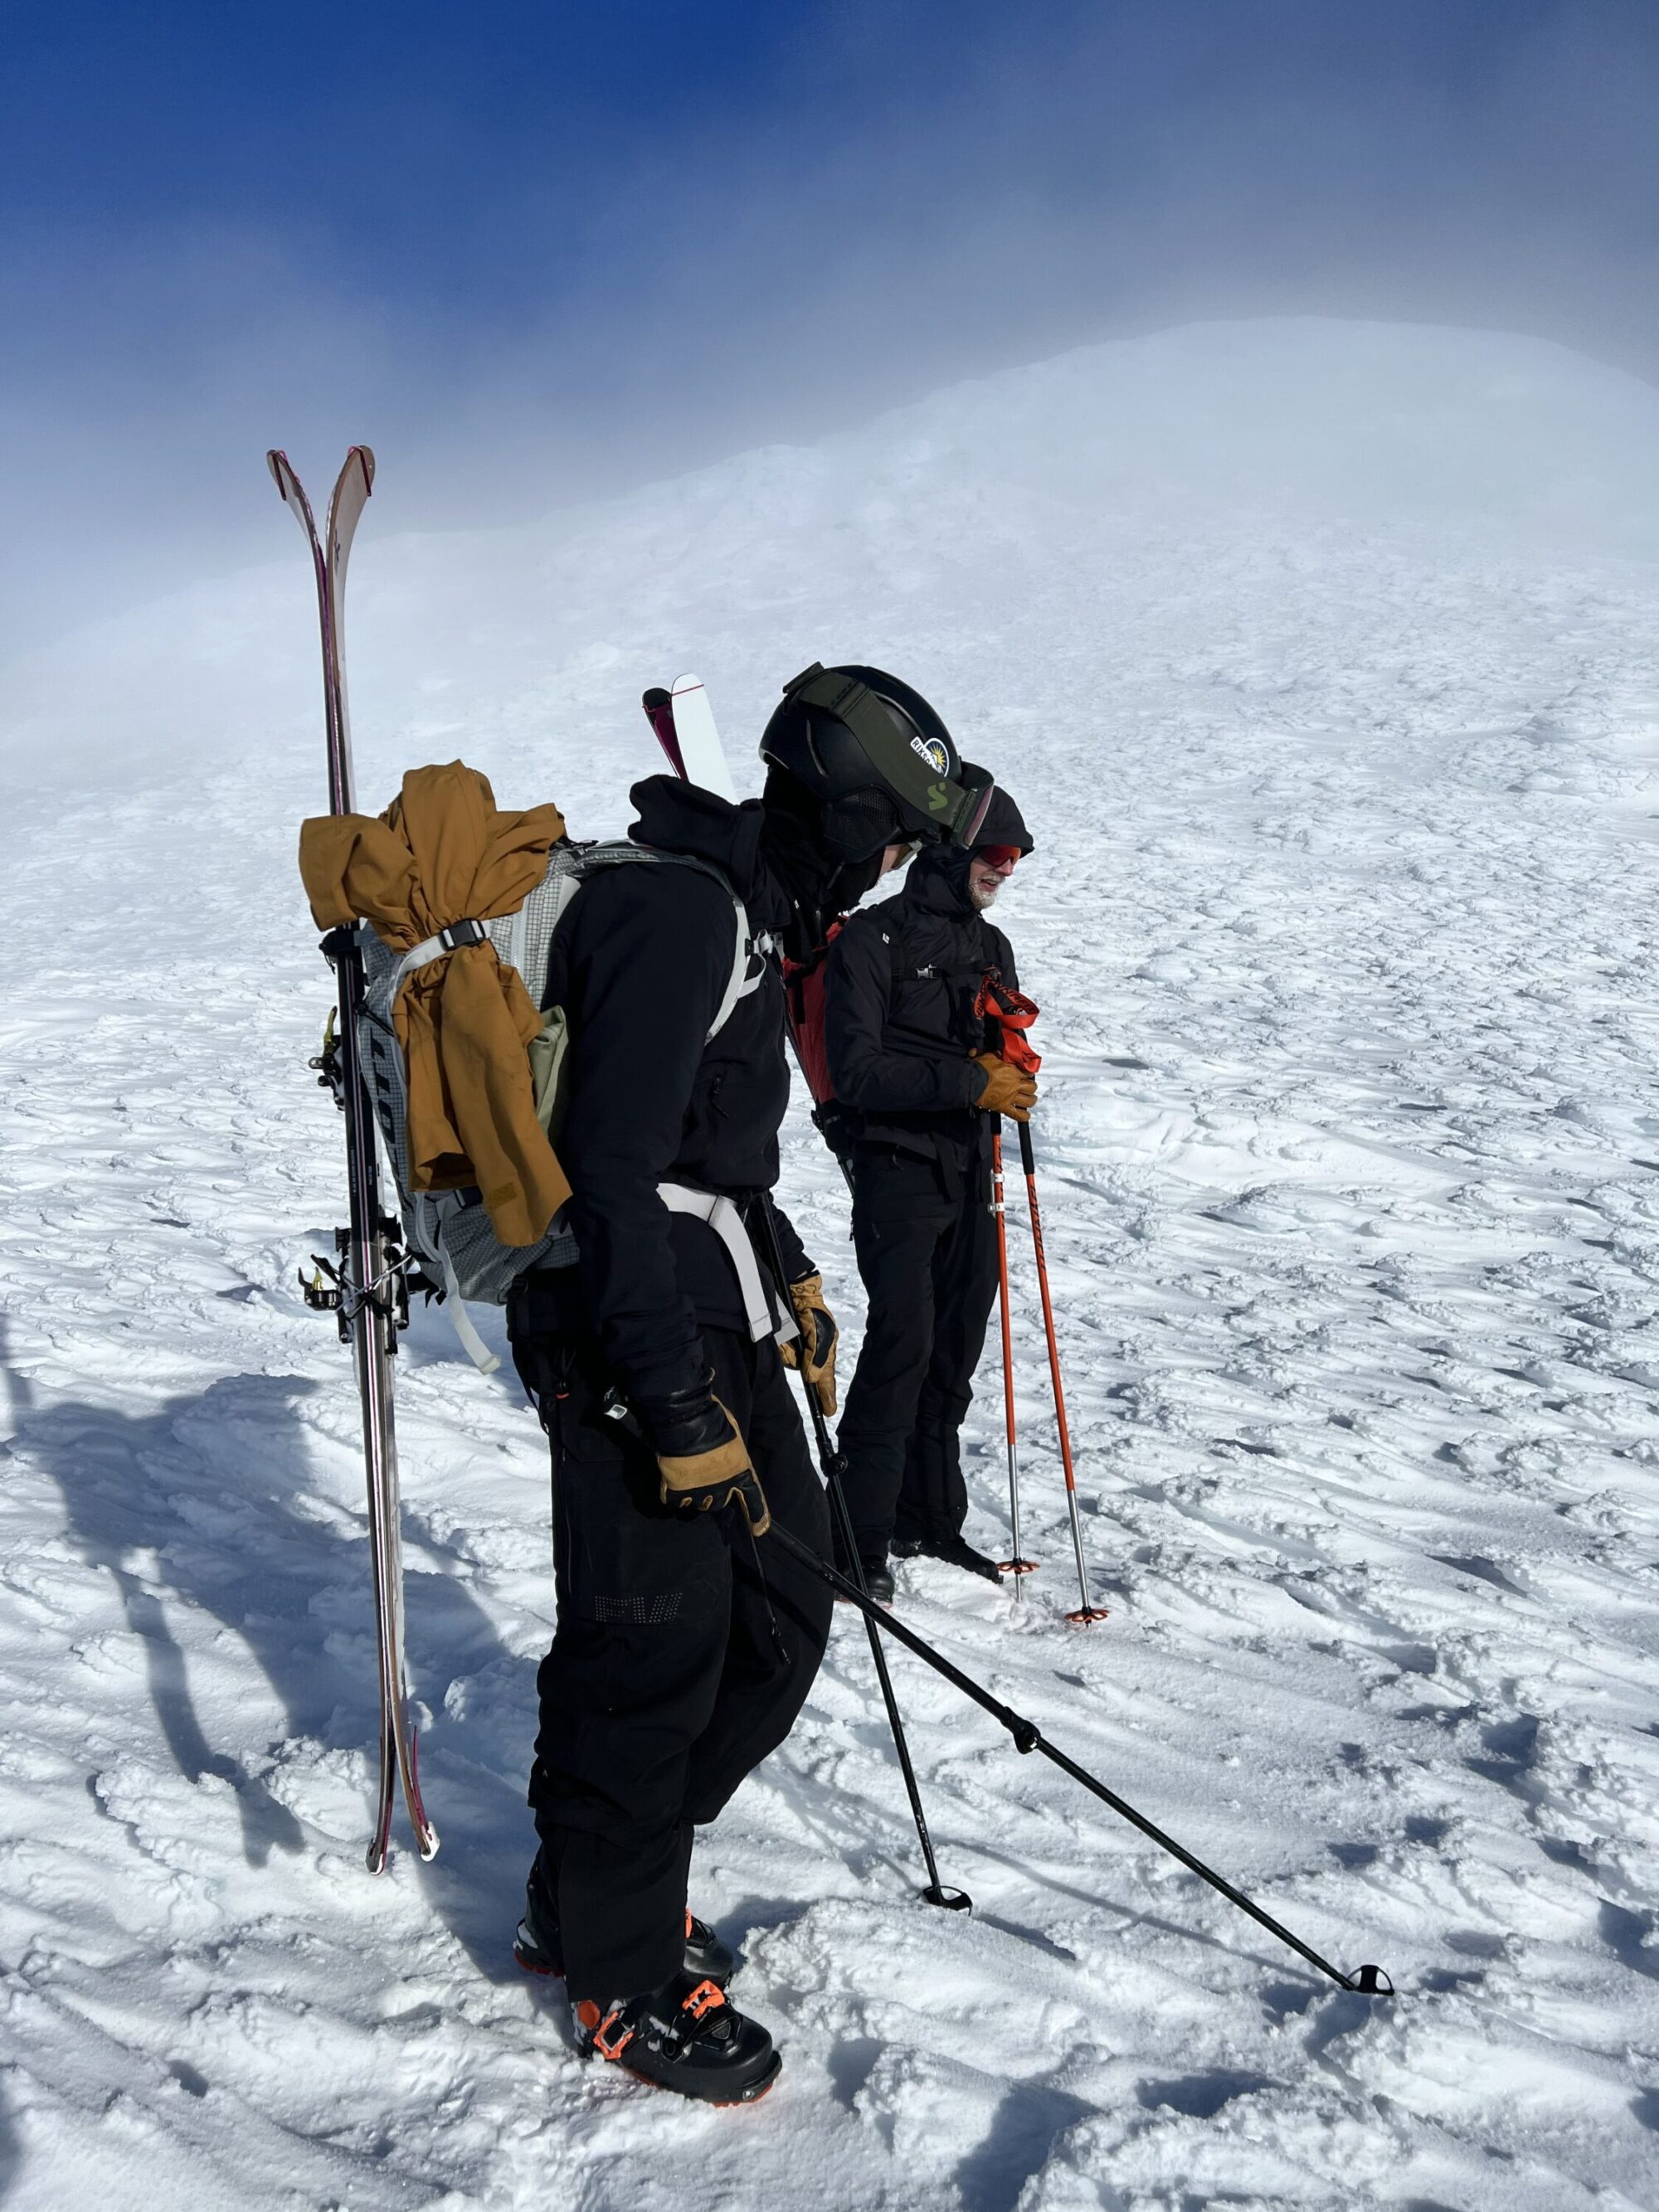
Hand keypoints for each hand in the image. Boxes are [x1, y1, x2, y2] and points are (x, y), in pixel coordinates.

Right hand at [641, 1380, 769, 1535]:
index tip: (759, 1529)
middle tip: (705, 1481)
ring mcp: (699, 1490)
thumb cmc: (714, 1420)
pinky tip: (671, 1485)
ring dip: (694, 1496)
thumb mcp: (734, 1436)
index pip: (753, 1498)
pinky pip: (675, 1502)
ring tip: (688, 1479)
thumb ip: (732, 1454)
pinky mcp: (677, 1490)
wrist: (687, 1420)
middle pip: (719, 1504)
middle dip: (714, 1496)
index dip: (757, 1515)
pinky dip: (673, 1496)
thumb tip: (726, 1457)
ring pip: (698, 1505)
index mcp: (740, 1471)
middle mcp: (722, 1486)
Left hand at [779, 1271, 837, 1415]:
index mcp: (823, 1353)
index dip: (827, 1396)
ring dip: (788, 1352)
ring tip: (789, 1336)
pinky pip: (780, 1353)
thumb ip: (818, 1357)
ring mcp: (796, 1349)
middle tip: (796, 1350)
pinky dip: (781, 1347)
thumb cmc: (814, 1309)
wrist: (797, 1288)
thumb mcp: (820, 1332)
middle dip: (800, 1363)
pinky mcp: (782, 1343)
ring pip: (790, 1361)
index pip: (825, 1378)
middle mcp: (809, 1354)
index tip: (829, 1412)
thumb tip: (813, 1379)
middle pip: (804, 1371)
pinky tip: (782, 1336)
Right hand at [970, 1051, 1036, 1121]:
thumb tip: (999, 1053)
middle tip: (1028, 1087)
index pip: (1028, 1073)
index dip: (1028, 1074)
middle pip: (1032, 1087)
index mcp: (1013, 1072)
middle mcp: (1014, 1085)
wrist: (970, 1082)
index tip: (1026, 1075)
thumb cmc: (979, 1069)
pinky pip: (1018, 1115)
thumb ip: (997, 1055)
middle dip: (1031, 1087)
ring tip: (1029, 1100)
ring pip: (1029, 1101)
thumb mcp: (990, 1056)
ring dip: (1030, 1100)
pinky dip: (1023, 1116)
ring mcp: (1010, 1097)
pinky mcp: (1004, 1107)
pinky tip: (1025, 1115)